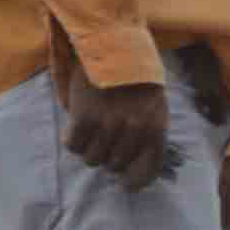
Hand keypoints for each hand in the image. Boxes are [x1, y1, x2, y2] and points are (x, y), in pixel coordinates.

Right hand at [60, 71, 179, 189]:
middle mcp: (133, 130)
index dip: (135, 182)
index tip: (126, 184)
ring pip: (92, 159)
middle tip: (104, 141)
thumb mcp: (155, 105)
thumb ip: (149, 134)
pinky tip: (77, 127)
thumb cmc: (136, 79)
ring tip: (92, 132)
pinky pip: (74, 146)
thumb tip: (135, 167)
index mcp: (155, 128)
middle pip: (114, 166)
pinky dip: (73, 140)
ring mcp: (108, 125)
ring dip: (90, 149)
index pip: (147, 170)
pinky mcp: (83, 118)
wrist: (112, 46)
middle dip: (109, 157)